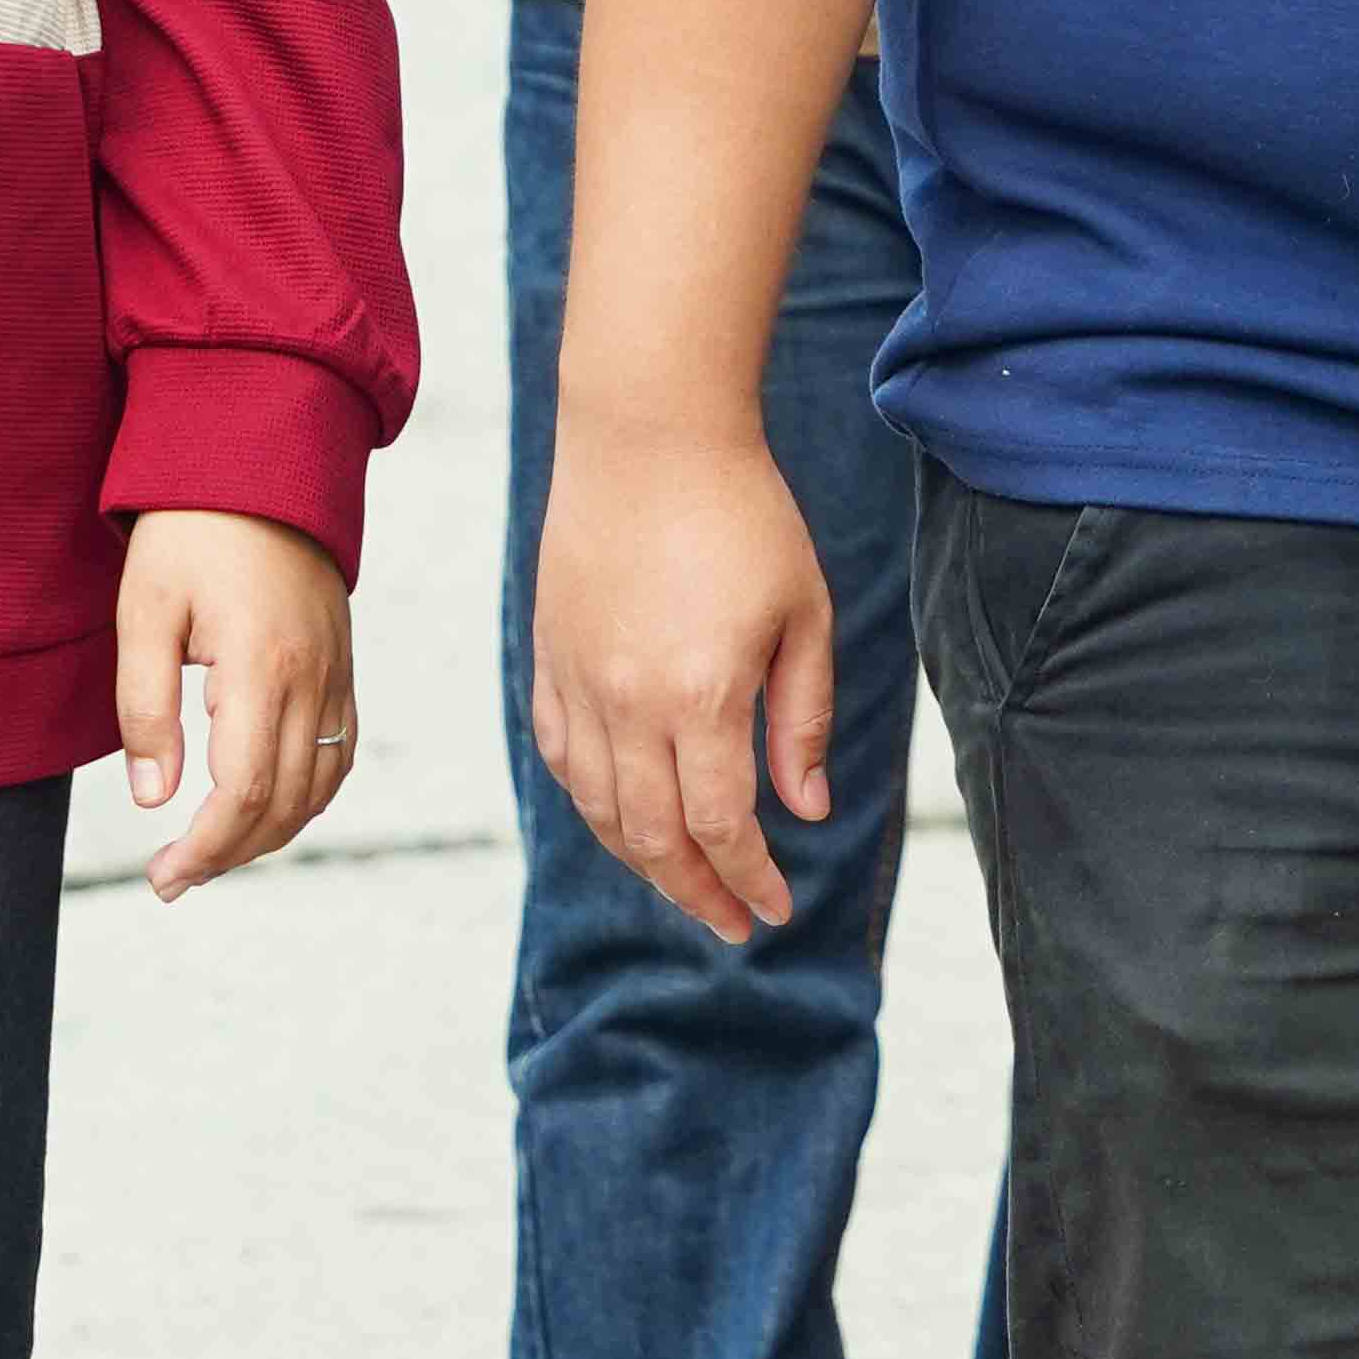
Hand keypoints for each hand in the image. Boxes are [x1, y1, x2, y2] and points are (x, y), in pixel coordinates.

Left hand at [116, 510, 355, 897]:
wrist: (262, 464)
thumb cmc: (191, 532)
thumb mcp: (145, 611)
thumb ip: (146, 708)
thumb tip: (154, 798)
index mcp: (261, 666)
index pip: (246, 790)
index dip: (207, 847)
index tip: (164, 875)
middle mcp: (312, 678)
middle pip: (286, 802)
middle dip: (229, 854)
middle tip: (171, 878)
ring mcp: (336, 673)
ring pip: (320, 786)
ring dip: (269, 834)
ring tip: (211, 853)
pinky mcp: (342, 665)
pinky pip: (341, 751)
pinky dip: (309, 796)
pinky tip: (267, 809)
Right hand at [527, 417, 832, 944]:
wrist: (647, 433)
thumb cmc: (744, 514)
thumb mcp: (802, 614)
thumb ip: (802, 720)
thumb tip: (808, 812)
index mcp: (701, 695)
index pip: (721, 826)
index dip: (749, 879)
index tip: (777, 910)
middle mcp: (628, 702)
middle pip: (655, 837)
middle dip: (699, 894)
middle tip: (736, 925)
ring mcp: (578, 682)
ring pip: (600, 810)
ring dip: (645, 864)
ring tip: (687, 886)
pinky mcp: (549, 658)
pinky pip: (563, 758)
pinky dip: (594, 804)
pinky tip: (625, 818)